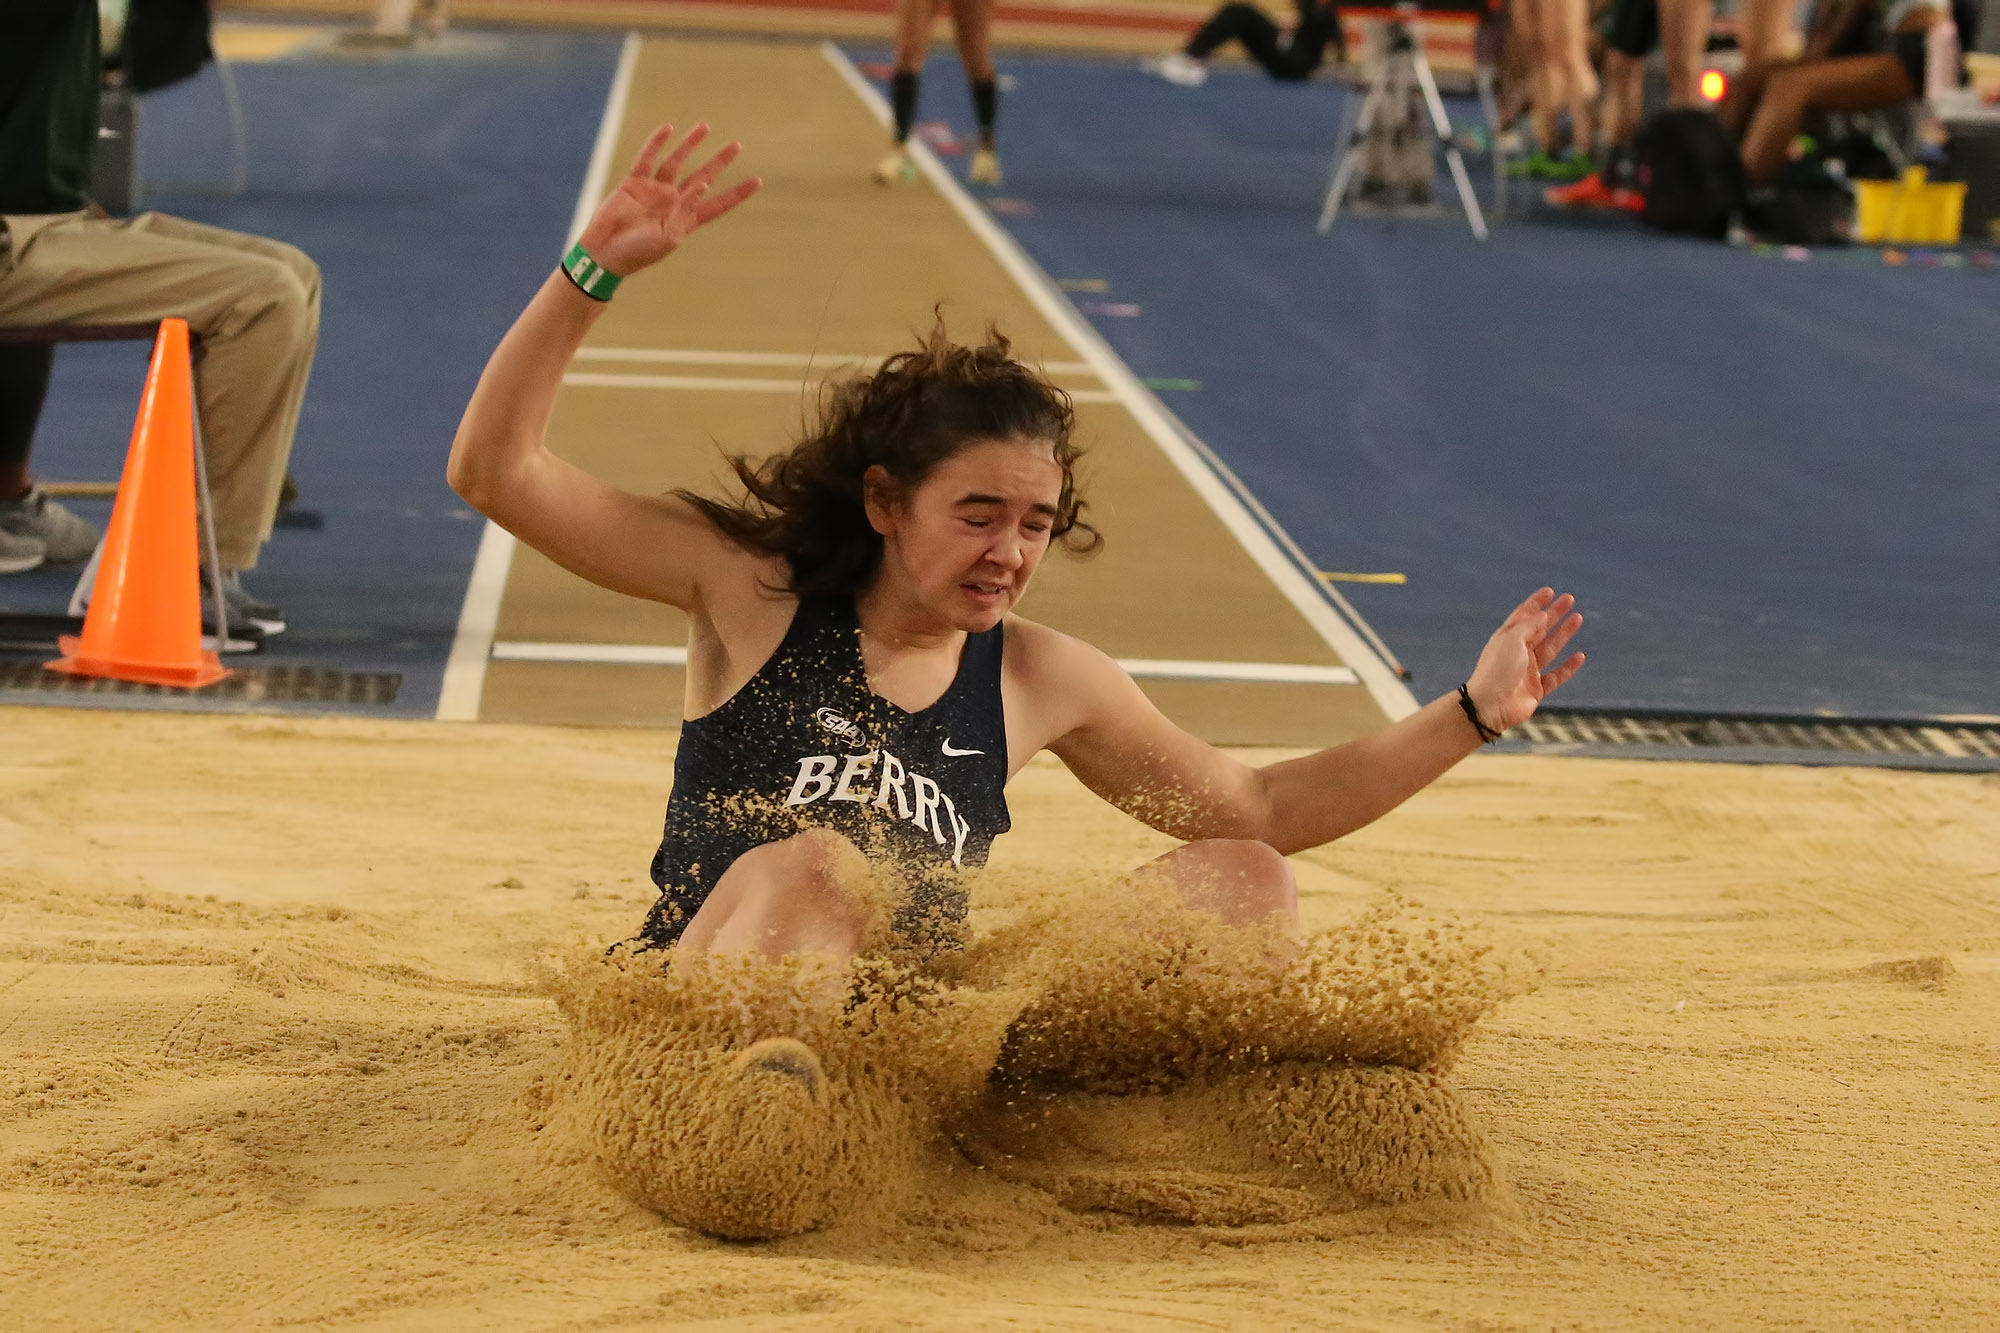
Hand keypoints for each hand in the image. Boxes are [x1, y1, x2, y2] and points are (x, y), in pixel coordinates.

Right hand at [575, 123, 761, 278]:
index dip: (738, 193)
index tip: (757, 181)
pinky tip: (668, 128)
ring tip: (705, 127)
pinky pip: (648, 158)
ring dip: (690, 144)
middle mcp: (674, 202)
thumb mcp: (668, 237)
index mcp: (687, 219)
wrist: (606, 252)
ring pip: (677, 161)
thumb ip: (685, 211)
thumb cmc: (638, 252)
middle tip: (737, 145)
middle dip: (720, 161)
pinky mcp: (634, 182)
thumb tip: (702, 183)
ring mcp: (655, 190)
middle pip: (703, 176)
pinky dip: (656, 143)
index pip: (719, 203)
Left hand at [1464, 588, 1584, 733]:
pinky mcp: (1536, 689)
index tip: (1550, 591)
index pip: (1523, 616)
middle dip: (1554, 613)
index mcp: (1506, 639)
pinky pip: (1556, 676)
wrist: (1490, 706)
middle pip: (1539, 629)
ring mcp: (1527, 671)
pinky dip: (1568, 667)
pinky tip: (1580, 655)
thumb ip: (1529, 626)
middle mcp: (1517, 653)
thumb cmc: (1497, 670)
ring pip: (1550, 648)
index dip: (1535, 603)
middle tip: (1569, 600)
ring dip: (1564, 633)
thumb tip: (1543, 614)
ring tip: (1578, 618)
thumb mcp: (1511, 640)